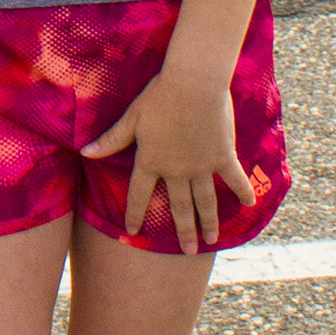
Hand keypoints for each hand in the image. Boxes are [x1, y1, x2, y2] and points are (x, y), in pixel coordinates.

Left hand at [83, 67, 254, 254]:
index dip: (136, 213)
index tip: (134, 231)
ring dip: (208, 221)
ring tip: (211, 240)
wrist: (192, 84)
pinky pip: (233, 178)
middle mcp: (176, 170)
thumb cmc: (158, 96)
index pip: (139, 194)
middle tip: (188, 250)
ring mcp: (201, 166)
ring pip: (205, 200)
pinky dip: (242, 191)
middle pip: (178, 206)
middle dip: (182, 230)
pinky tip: (250, 205)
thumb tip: (85, 152)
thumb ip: (111, 140)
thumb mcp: (131, 118)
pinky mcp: (223, 156)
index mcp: (150, 161)